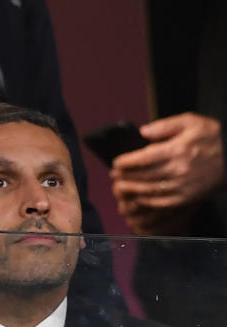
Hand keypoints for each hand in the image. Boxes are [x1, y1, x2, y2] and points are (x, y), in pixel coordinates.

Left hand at [110, 113, 224, 234]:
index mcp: (178, 150)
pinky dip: (145, 201)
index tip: (117, 162)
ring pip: (148, 191)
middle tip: (115, 174)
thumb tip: (143, 132)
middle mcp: (179, 169)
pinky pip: (160, 203)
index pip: (143, 158)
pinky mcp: (187, 198)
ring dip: (131, 189)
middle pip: (142, 176)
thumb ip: (165, 125)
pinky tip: (138, 196)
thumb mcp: (191, 122)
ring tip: (121, 185)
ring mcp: (183, 186)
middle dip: (124, 176)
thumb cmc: (212, 138)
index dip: (126, 161)